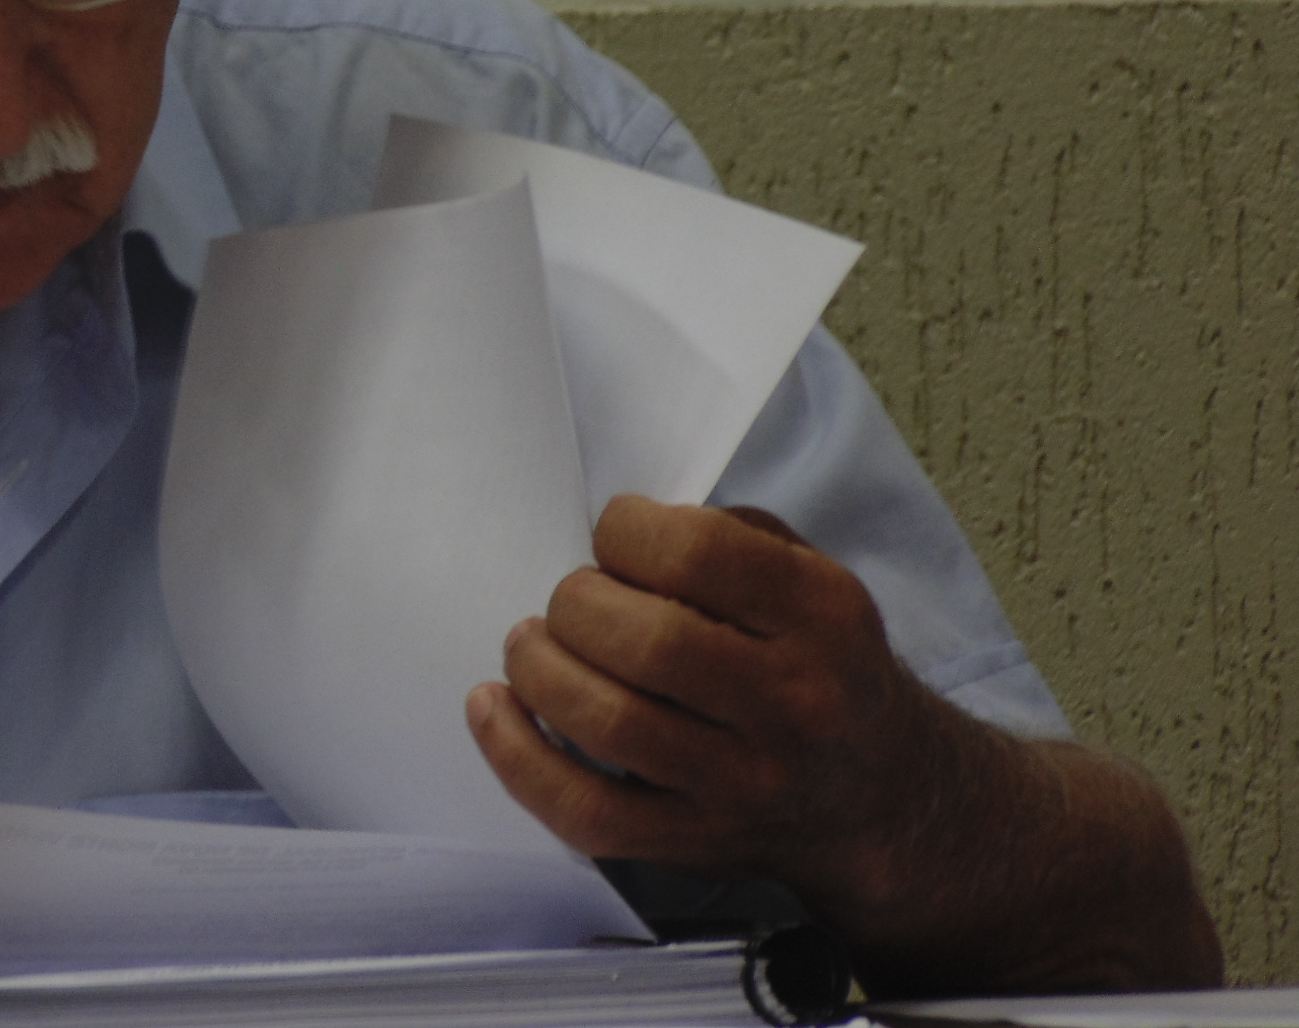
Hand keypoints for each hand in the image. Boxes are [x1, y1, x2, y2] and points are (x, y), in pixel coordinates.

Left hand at [464, 496, 943, 918]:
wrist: (881, 796)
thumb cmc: (818, 660)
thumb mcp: (809, 575)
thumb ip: (725, 535)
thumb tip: (618, 533)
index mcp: (822, 616)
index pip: (698, 554)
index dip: (625, 531)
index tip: (612, 538)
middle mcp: (793, 703)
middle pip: (647, 642)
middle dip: (575, 605)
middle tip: (571, 603)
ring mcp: (743, 783)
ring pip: (611, 725)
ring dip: (538, 671)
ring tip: (528, 646)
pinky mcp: (693, 841)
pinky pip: (587, 813)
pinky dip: (518, 759)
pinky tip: (491, 708)